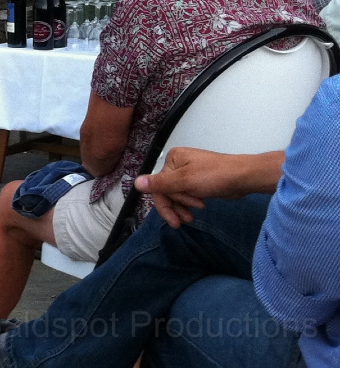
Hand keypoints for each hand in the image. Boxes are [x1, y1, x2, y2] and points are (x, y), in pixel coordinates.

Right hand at [135, 147, 282, 227]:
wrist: (243, 177)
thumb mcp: (185, 181)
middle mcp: (178, 163)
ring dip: (184, 206)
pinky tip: (199, 208)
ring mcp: (189, 171)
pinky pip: (188, 194)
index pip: (159, 185)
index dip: (165, 204)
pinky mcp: (199, 180)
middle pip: (168, 190)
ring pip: (178, 193)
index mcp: (172, 159)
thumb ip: (160, 184)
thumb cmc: (215, 176)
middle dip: (177, 205)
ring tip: (193, 216)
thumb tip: (136, 183)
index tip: (174, 221)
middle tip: (186, 220)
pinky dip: (190, 202)